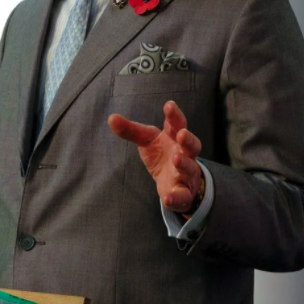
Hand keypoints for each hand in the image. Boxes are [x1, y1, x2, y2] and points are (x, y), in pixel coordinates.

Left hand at [109, 100, 202, 214]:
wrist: (175, 183)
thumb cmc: (161, 154)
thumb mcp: (146, 141)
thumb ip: (130, 130)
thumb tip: (111, 118)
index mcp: (174, 138)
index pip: (177, 124)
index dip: (174, 115)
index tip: (169, 105)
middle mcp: (184, 154)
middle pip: (192, 145)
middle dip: (188, 139)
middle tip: (181, 134)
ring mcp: (186, 174)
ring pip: (190, 168)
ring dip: (184, 163)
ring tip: (176, 158)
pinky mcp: (183, 193)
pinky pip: (183, 196)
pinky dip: (176, 197)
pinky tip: (167, 197)